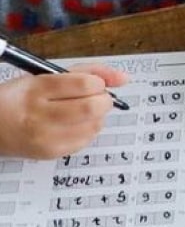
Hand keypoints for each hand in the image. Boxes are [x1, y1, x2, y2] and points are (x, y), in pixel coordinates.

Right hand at [0, 65, 126, 158]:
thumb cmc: (20, 99)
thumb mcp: (43, 77)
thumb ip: (84, 72)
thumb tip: (123, 78)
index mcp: (35, 89)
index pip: (83, 84)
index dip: (98, 83)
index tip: (95, 84)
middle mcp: (39, 114)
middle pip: (92, 107)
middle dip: (104, 100)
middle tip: (97, 98)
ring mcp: (46, 137)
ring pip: (94, 125)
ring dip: (98, 115)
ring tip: (82, 110)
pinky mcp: (52, 153)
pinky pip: (87, 140)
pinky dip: (89, 129)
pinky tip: (75, 123)